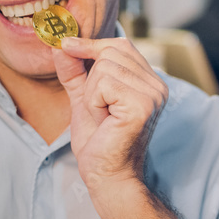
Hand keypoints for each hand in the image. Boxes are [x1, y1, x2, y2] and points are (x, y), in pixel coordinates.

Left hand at [52, 36, 167, 192]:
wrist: (106, 175)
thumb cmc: (98, 141)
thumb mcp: (83, 97)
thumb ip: (75, 70)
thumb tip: (61, 43)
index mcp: (149, 80)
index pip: (120, 44)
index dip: (91, 44)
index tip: (66, 46)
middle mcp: (157, 84)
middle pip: (110, 51)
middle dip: (91, 80)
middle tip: (97, 108)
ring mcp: (152, 94)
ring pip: (104, 67)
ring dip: (92, 95)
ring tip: (103, 117)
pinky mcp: (141, 105)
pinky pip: (103, 84)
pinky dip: (94, 103)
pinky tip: (105, 121)